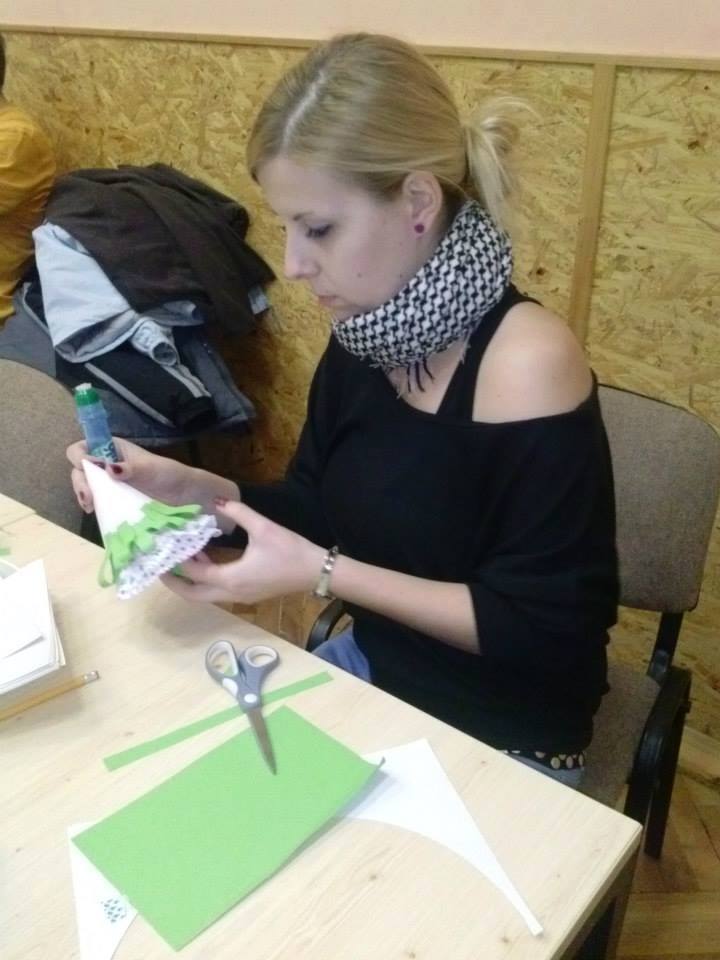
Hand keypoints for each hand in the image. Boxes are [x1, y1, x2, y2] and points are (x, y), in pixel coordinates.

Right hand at [67, 437, 193, 513]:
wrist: (183, 495)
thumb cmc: (168, 475)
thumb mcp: (151, 469)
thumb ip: (131, 468)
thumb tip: (108, 468)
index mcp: (112, 448)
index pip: (83, 447)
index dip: (80, 456)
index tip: (87, 469)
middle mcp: (106, 463)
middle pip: (79, 468)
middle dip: (80, 481)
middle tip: (88, 496)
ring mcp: (108, 482)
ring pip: (84, 485)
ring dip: (83, 494)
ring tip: (90, 506)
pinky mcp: (112, 499)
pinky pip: (95, 500)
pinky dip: (92, 504)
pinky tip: (94, 511)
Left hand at [160, 500, 325, 603]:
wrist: (316, 572)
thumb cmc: (290, 551)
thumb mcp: (263, 527)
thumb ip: (237, 512)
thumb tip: (217, 500)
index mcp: (231, 578)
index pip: (194, 573)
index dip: (177, 561)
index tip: (163, 548)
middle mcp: (231, 593)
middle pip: (193, 595)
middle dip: (175, 583)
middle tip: (160, 565)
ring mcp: (239, 598)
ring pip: (205, 596)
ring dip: (192, 580)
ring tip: (183, 556)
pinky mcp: (247, 596)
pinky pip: (218, 593)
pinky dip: (206, 580)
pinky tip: (207, 559)